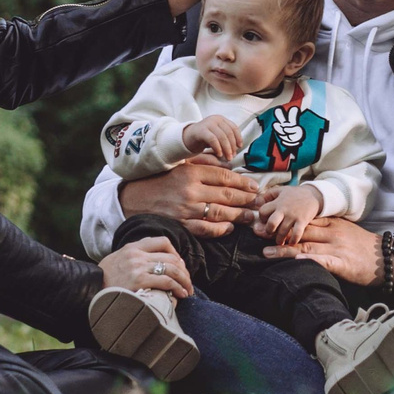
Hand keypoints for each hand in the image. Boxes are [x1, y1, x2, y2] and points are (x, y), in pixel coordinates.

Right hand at [100, 236, 192, 299]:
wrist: (89, 291)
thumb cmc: (104, 280)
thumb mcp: (117, 260)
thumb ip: (133, 257)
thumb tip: (154, 264)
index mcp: (132, 247)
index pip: (162, 241)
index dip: (176, 253)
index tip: (179, 266)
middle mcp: (136, 254)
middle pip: (171, 257)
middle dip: (184, 271)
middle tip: (188, 282)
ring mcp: (137, 267)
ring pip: (172, 269)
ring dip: (184, 281)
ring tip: (187, 290)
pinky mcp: (138, 281)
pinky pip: (166, 282)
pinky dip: (177, 288)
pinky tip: (180, 295)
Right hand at [118, 158, 264, 238]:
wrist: (135, 198)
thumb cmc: (162, 180)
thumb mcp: (182, 165)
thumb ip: (205, 163)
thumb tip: (229, 166)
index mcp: (191, 172)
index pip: (225, 177)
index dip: (243, 182)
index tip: (254, 186)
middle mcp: (190, 191)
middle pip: (226, 195)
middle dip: (246, 199)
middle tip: (258, 202)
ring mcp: (186, 210)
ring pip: (220, 213)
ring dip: (239, 215)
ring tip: (251, 216)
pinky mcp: (181, 225)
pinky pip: (205, 230)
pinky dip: (220, 230)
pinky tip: (230, 228)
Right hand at [181, 114, 243, 162]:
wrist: (186, 138)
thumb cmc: (203, 139)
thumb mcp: (217, 136)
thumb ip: (226, 138)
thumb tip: (237, 148)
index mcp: (221, 119)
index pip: (234, 127)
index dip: (238, 137)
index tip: (239, 147)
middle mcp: (215, 119)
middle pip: (229, 133)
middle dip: (232, 146)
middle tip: (232, 156)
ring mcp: (208, 123)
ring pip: (222, 136)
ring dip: (227, 148)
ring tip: (227, 157)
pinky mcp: (201, 130)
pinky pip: (213, 139)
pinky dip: (218, 147)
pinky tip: (219, 154)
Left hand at [255, 183, 324, 244]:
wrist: (313, 195)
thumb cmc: (295, 194)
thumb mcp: (281, 190)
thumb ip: (268, 194)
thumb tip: (258, 201)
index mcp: (278, 202)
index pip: (263, 212)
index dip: (262, 218)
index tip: (266, 220)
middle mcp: (284, 210)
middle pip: (271, 223)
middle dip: (269, 231)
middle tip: (271, 232)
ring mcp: (293, 216)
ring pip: (282, 231)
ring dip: (279, 239)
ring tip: (280, 241)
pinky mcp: (303, 221)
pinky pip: (296, 234)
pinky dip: (293, 240)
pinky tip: (292, 242)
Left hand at [263, 214, 380, 284]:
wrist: (388, 259)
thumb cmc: (366, 248)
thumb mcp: (346, 232)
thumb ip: (328, 229)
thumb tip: (306, 230)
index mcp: (333, 223)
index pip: (305, 219)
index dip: (284, 219)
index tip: (265, 219)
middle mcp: (332, 232)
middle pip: (300, 230)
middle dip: (277, 230)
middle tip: (255, 230)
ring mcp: (336, 247)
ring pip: (305, 245)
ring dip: (282, 247)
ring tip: (263, 249)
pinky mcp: (341, 263)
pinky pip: (320, 261)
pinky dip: (304, 259)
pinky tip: (290, 260)